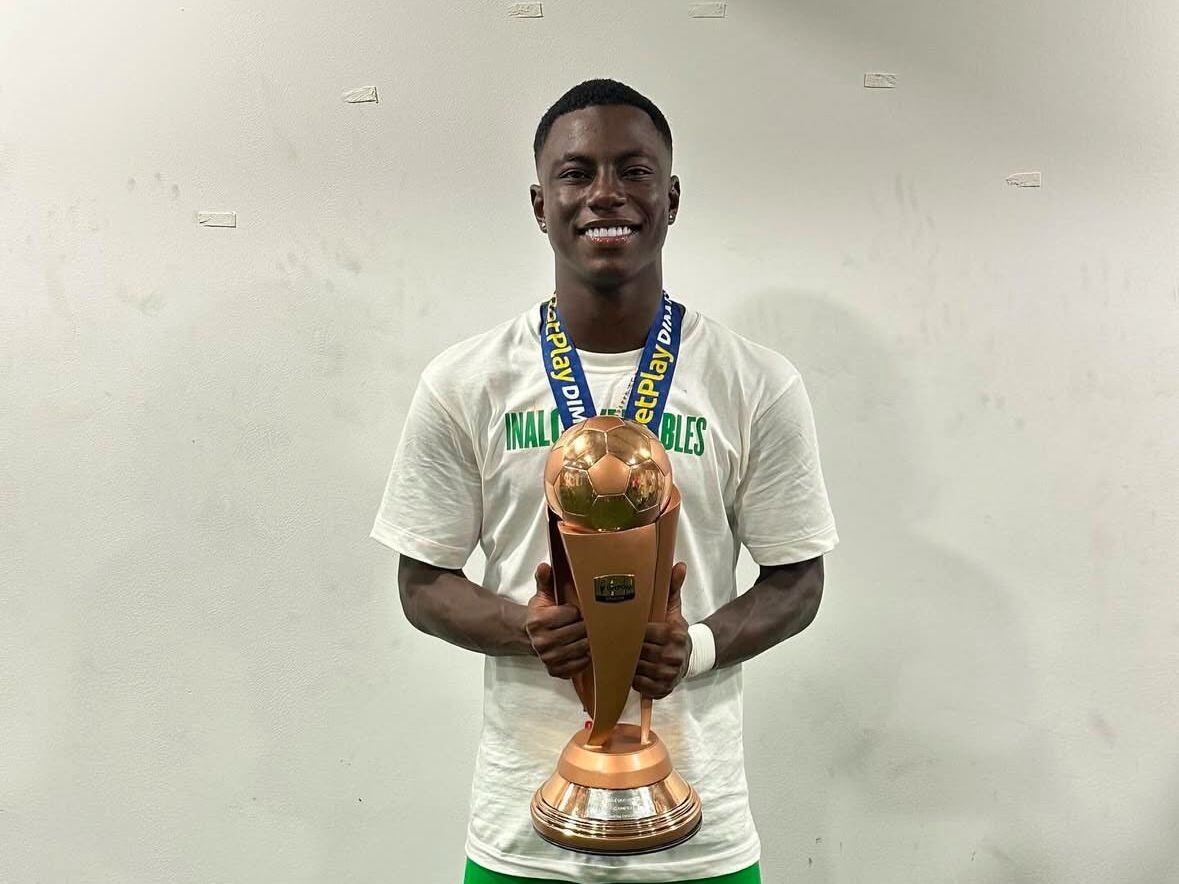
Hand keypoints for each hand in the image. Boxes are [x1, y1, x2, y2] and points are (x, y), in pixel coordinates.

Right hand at [525, 562, 590, 678]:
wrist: (527, 636)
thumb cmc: (540, 614)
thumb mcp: (541, 595)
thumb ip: (545, 580)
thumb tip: (544, 566)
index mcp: (538, 621)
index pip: (571, 614)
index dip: (576, 611)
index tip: (574, 611)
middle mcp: (542, 642)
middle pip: (579, 632)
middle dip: (585, 626)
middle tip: (587, 622)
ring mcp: (549, 658)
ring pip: (581, 648)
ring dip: (588, 641)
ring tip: (587, 635)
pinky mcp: (555, 670)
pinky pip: (578, 666)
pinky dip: (584, 658)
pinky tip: (583, 650)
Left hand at [633, 562, 690, 698]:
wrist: (689, 657)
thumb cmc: (673, 630)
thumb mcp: (673, 608)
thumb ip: (672, 587)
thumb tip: (679, 564)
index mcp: (675, 634)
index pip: (645, 633)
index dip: (633, 632)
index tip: (624, 628)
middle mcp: (673, 656)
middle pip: (639, 651)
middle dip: (628, 647)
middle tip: (617, 642)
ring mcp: (668, 675)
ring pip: (636, 669)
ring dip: (627, 663)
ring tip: (623, 656)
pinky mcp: (663, 690)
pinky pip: (639, 685)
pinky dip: (633, 678)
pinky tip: (632, 670)